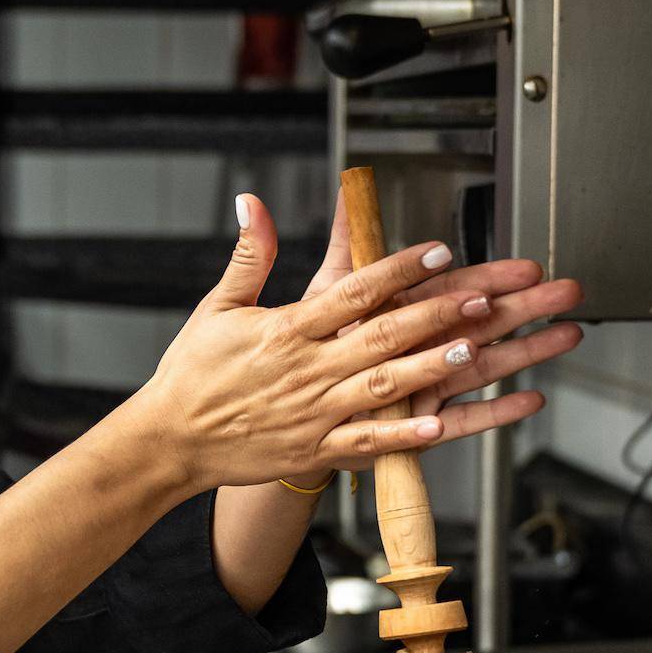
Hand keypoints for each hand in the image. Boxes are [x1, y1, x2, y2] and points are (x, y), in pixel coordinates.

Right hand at [139, 195, 581, 493]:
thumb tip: (253, 202)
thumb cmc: (193, 375)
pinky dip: (403, 436)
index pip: (352, 291)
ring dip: (430, 368)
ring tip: (473, 350)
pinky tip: (440, 425)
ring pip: (382, 387)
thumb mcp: (217, 307)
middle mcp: (305, 370)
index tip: (437, 249)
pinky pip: (366, 443)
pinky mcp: (314, 450)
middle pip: (381, 336)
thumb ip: (250, 255)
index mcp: (286, 330)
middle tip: (481, 297)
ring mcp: (313, 414)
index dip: (398, 269)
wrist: (170, 442)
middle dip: (435, 314)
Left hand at [303, 189, 583, 444]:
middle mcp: (421, 346)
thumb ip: (349, 245)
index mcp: (404, 311)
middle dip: (525, 307)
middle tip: (564, 292)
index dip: (490, 278)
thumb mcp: (325, 292)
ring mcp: (425, 385)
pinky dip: (495, 412)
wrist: (289, 406)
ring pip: (482, 366)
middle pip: (480, 323)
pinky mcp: (419, 426)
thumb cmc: (308, 348)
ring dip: (526, 352)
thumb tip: (351, 193)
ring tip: (566, 336)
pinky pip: (461, 421)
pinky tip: (530, 400)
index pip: (455, 289)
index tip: (525, 268)